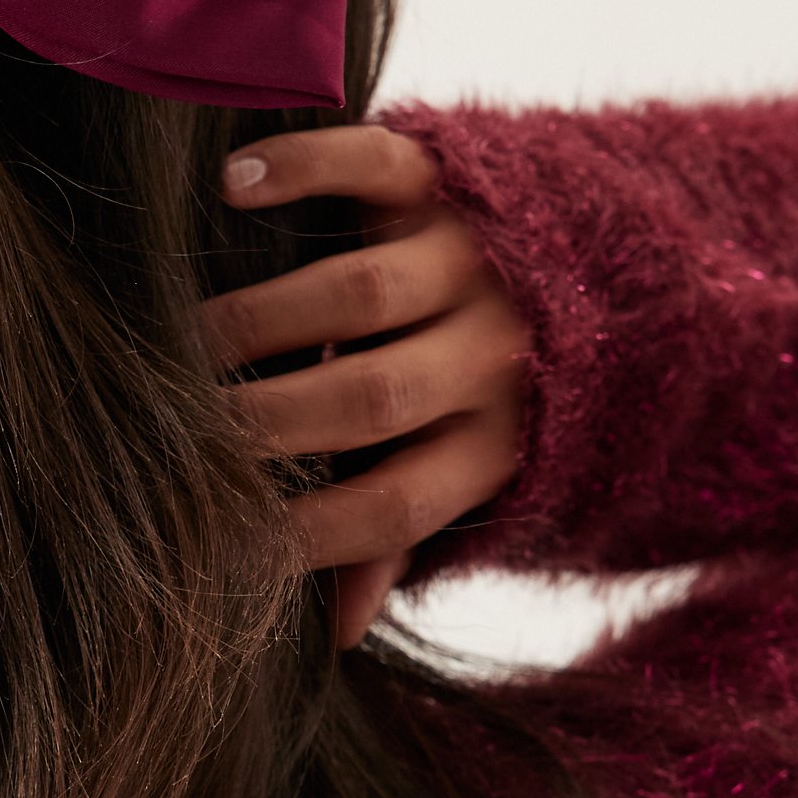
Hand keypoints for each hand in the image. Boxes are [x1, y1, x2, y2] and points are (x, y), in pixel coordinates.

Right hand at [196, 124, 532, 650]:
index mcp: (497, 444)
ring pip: (360, 293)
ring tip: (186, 339)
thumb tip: (331, 632)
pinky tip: (229, 187)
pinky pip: (371, 165)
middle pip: (371, 399)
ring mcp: (469, 256)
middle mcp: (492, 352)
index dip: (306, 530)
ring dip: (262, 318)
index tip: (222, 535)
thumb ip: (398, 533)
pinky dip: (300, 169)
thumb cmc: (504, 392)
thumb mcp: (470, 470)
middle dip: (264, 422)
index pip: (394, 502)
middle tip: (179, 429)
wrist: (619, 258)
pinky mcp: (443, 174)